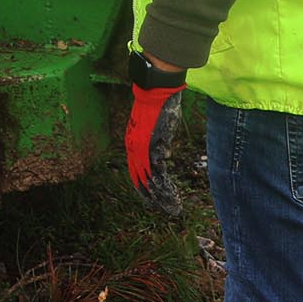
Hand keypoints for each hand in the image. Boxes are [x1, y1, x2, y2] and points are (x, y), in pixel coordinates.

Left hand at [124, 50, 185, 213]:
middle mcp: (133, 148)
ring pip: (148, 179)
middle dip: (149, 195)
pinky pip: (155, 173)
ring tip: (169, 207)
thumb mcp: (157, 127)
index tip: (149, 196)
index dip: (142, 183)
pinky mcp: (149, 148)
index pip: (136, 168)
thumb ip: (158, 142)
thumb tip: (164, 155)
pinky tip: (169, 196)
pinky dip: (163, 186)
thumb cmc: (158, 104)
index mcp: (133, 142)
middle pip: (139, 177)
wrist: (154, 92)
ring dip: (159, 195)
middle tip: (158, 208)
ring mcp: (140, 149)